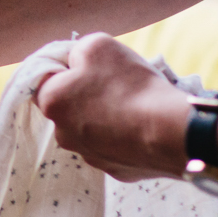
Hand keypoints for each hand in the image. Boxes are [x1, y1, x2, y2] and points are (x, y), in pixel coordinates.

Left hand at [34, 34, 188, 181]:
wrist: (172, 133)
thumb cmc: (130, 85)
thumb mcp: (97, 45)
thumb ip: (76, 51)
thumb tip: (75, 62)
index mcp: (51, 103)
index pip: (45, 79)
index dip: (67, 66)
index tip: (91, 63)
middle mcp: (63, 135)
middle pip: (71, 105)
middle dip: (88, 92)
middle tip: (117, 82)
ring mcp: (90, 156)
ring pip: (94, 127)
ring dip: (108, 115)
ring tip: (136, 104)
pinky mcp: (116, 170)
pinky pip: (117, 146)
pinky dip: (127, 135)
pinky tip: (145, 125)